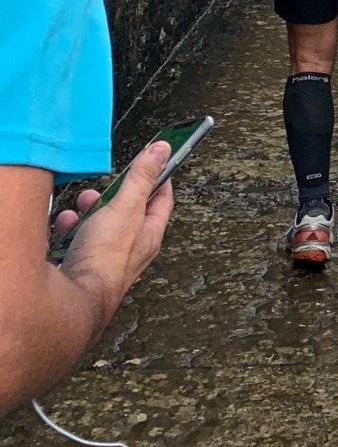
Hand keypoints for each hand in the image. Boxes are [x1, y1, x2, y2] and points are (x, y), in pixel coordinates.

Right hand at [60, 141, 174, 332]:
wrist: (74, 295)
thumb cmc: (105, 258)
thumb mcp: (127, 208)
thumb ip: (142, 178)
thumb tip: (162, 151)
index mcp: (149, 233)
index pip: (162, 199)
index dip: (159, 178)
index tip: (154, 162)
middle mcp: (132, 248)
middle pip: (127, 211)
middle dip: (113, 195)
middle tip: (104, 189)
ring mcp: (107, 258)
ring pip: (101, 225)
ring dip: (89, 212)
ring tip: (81, 206)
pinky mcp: (85, 265)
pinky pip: (80, 240)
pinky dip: (72, 229)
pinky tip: (66, 225)